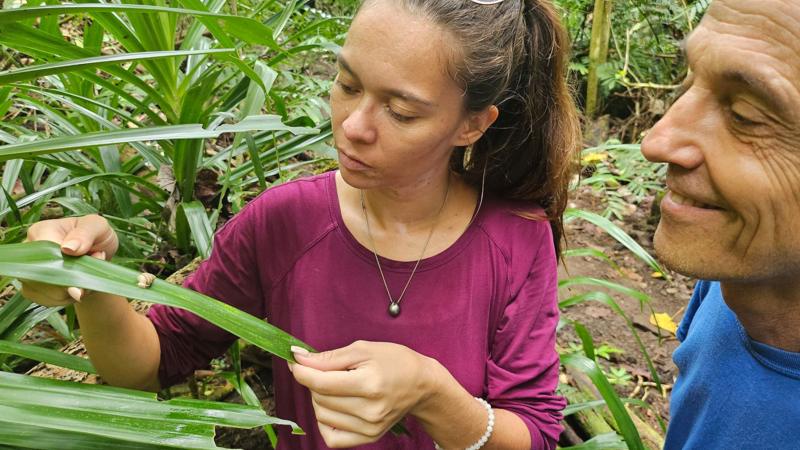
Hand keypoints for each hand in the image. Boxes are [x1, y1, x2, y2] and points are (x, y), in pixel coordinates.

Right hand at [21, 215, 117, 304]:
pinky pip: (46, 301)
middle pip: (41, 276)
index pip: (43, 254)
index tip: (82, 271)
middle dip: (71, 281)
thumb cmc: (96, 235)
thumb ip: (85, 234)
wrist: (97, 254)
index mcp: (41, 231)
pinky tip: (77, 289)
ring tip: (86, 278)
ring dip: (71, 291)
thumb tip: (68, 248)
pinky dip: (67, 299)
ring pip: (44, 292)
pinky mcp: (32, 288)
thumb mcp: (97, 226)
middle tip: (91, 274)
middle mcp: (29, 251)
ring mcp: (28, 270)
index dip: (63, 267)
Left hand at [290, 340, 437, 447]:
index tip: (296, 361)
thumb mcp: (363, 349)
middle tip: (327, 370)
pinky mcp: (369, 438)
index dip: (302, 371)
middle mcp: (370, 410)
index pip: (321, 383)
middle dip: (314, 381)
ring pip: (321, 415)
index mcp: (369, 384)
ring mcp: (369, 428)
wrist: (421, 384)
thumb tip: (298, 357)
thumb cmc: (394, 361)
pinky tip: (334, 407)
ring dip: (319, 399)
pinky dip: (325, 422)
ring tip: (336, 386)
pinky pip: (331, 438)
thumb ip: (329, 357)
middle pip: (319, 398)